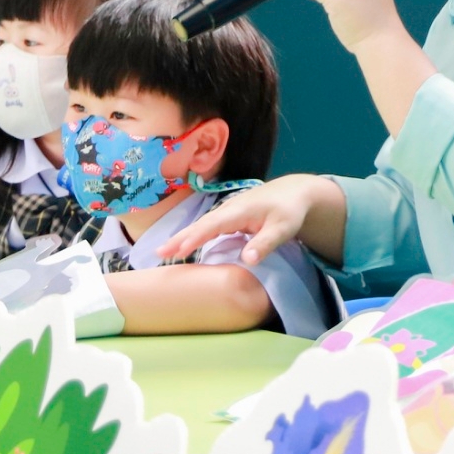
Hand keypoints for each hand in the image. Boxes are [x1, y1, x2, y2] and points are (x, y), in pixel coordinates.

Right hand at [158, 174, 333, 266]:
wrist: (294, 193)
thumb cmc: (289, 210)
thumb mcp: (283, 228)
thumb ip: (265, 243)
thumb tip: (248, 261)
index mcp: (238, 211)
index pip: (212, 226)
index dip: (195, 238)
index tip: (179, 250)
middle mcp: (228, 210)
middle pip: (200, 225)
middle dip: (179, 238)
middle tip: (159, 252)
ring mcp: (227, 213)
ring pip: (201, 226)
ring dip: (182, 238)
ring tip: (164, 252)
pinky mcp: (229, 218)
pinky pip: (207, 228)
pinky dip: (194, 237)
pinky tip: (184, 247)